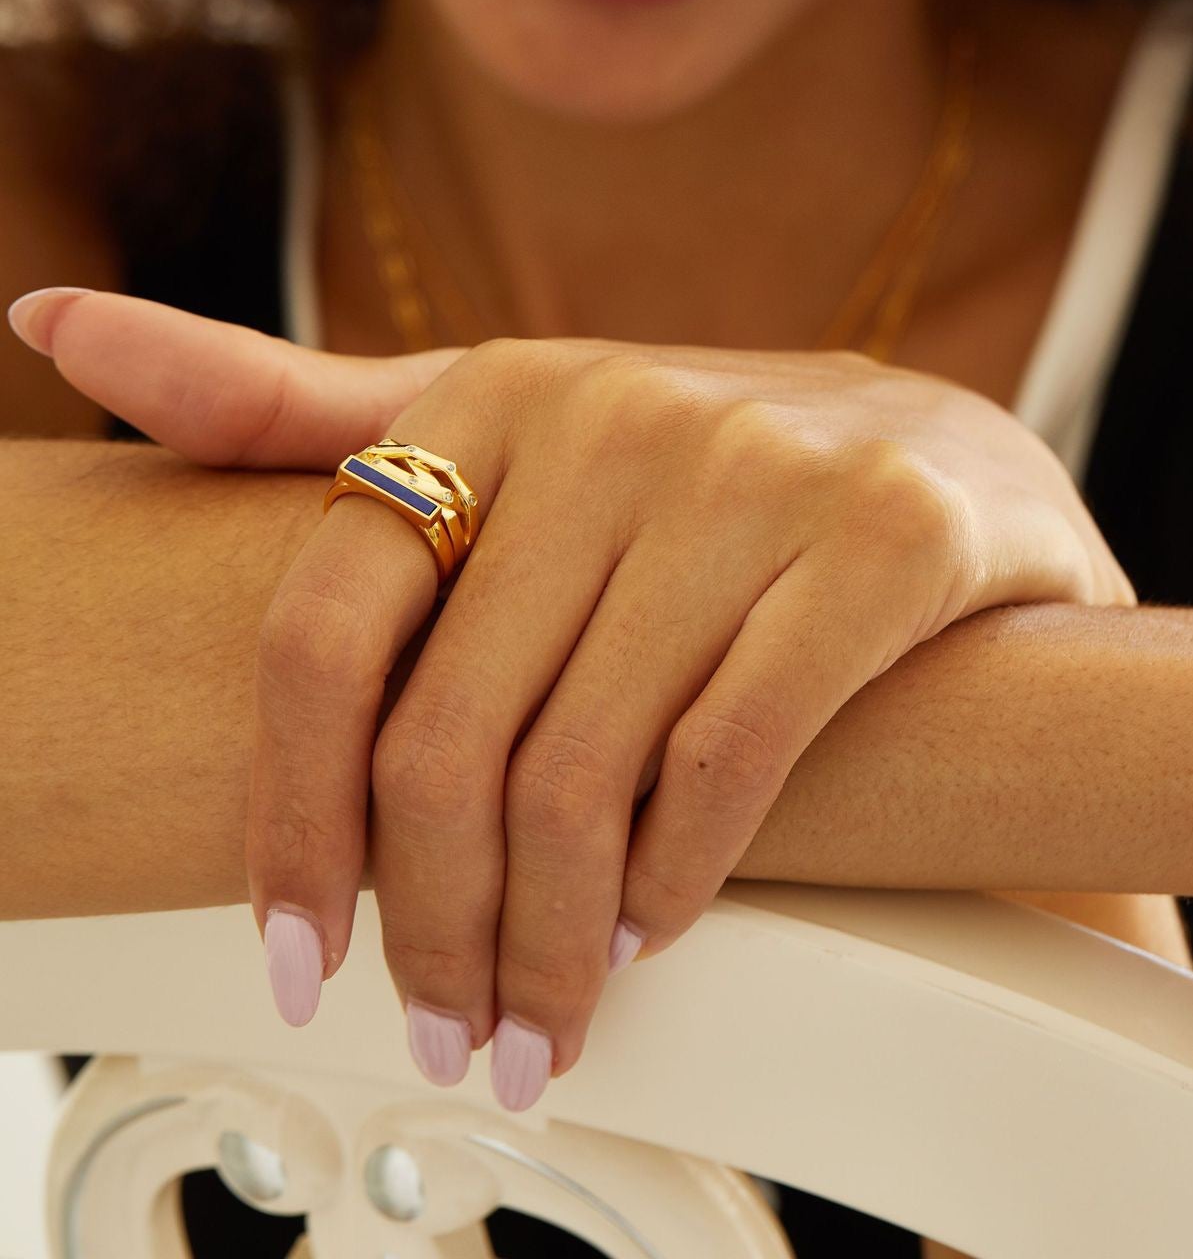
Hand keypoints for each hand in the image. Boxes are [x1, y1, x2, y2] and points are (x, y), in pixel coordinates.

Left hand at [12, 290, 1135, 1113]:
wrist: (946, 457)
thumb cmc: (691, 473)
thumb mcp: (495, 424)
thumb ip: (294, 408)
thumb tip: (56, 321)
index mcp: (497, 386)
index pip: (327, 625)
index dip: (289, 816)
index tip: (295, 948)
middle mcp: (618, 412)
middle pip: (450, 736)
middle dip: (431, 926)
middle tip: (444, 1029)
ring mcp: (759, 469)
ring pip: (585, 771)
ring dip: (545, 942)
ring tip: (538, 1019)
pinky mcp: (887, 535)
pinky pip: (732, 754)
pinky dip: (675, 878)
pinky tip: (649, 928)